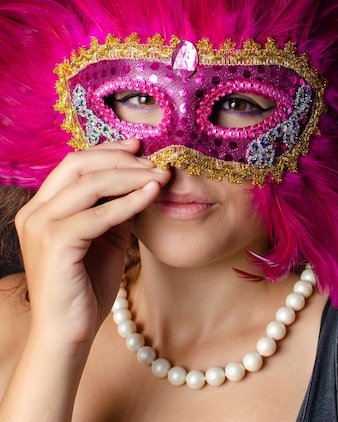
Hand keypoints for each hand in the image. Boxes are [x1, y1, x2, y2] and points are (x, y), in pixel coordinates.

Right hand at [15, 138, 169, 346]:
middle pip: (78, 164)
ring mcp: (40, 226)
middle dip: (120, 158)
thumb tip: (144, 177)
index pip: (74, 164)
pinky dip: (130, 202)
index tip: (139, 147)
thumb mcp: (104, 236)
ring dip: (130, 176)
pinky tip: (153, 195)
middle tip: (154, 161)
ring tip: (160, 175)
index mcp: (41, 207)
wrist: (69, 334)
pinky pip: (100, 214)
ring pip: (90, 184)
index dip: (108, 150)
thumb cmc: (87, 287)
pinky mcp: (55, 243)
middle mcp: (34, 212)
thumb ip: (116, 207)